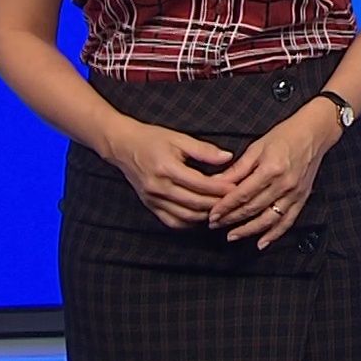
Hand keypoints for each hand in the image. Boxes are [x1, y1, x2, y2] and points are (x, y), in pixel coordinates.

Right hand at [101, 119, 236, 229]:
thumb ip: (204, 150)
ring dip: (205, 215)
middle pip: (195, 203)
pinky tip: (201, 215)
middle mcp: (159, 187)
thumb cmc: (151, 139)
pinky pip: (172, 221)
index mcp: (167, 168)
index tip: (237, 188)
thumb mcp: (178, 138)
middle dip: (218, 203)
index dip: (221, 188)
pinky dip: (189, 222)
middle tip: (234, 200)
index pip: (201, 184)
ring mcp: (153, 199)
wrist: (122, 146)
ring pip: (186, 216)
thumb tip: (228, 157)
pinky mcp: (150, 205)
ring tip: (221, 208)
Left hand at [208, 103, 340, 247]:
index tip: (211, 214)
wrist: (315, 132)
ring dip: (249, 230)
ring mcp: (295, 193)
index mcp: (271, 169)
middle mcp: (284, 184)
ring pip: (268, 219)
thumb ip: (238, 168)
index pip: (242, 194)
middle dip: (231, 219)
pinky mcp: (302, 198)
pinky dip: (274, 234)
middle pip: (253, 208)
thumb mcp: (257, 147)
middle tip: (214, 225)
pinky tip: (261, 243)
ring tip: (232, 236)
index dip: (225, 206)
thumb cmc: (285, 135)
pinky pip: (288, 221)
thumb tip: (216, 182)